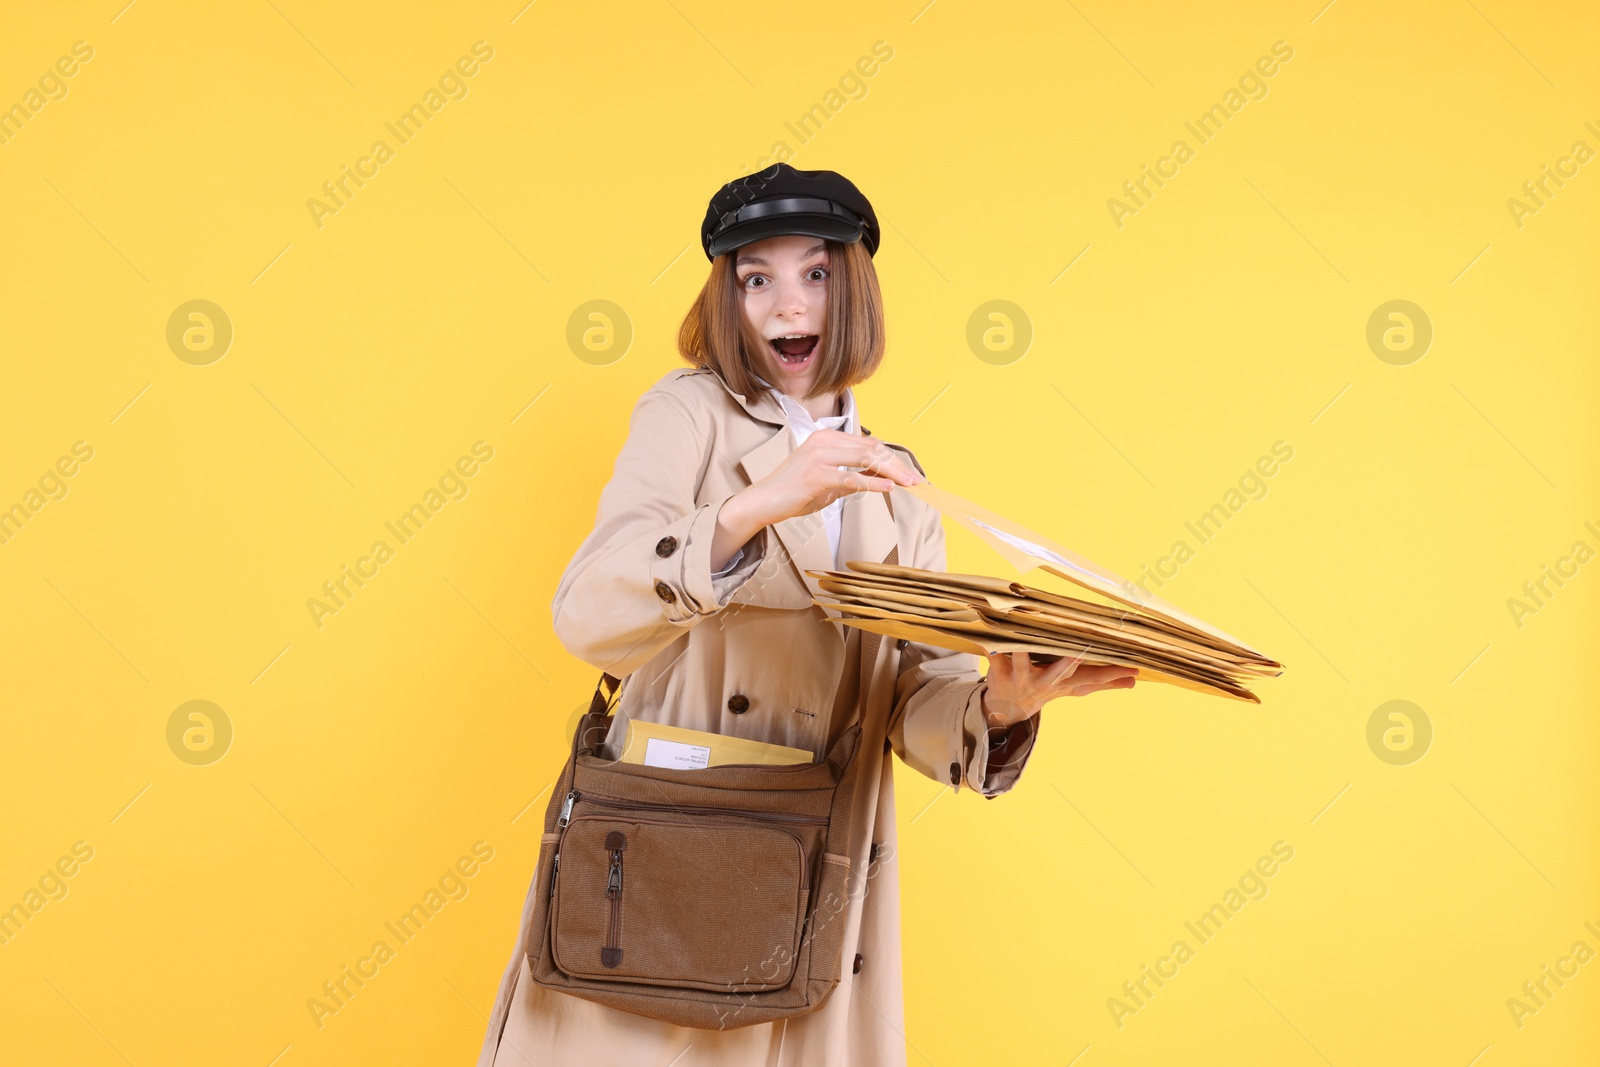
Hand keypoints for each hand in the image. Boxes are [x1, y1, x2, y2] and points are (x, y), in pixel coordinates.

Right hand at [713, 429, 921, 565]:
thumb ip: (851, 474)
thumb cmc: (794, 491)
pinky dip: (873, 484)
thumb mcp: (828, 480)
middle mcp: (824, 441)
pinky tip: (889, 489)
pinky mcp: (816, 476)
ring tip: (910, 483)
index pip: (869, 444)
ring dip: (892, 472)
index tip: (910, 473)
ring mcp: (819, 457)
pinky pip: (851, 478)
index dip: (892, 459)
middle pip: (871, 449)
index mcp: (827, 437)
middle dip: (898, 465)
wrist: (764, 501)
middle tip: (917, 480)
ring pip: (866, 459)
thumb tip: (881, 477)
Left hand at [980, 651, 1137, 728]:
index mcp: (1065, 682)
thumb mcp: (1074, 688)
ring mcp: (1021, 677)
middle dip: (1070, 663)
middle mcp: (1045, 681)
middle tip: (1080, 653)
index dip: (1112, 675)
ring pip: (1023, 662)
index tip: (1133, 670)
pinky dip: (991, 646)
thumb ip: (1103, 683)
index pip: (1093, 679)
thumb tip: (1134, 682)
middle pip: (1061, 672)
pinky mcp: (999, 670)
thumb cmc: (1046, 687)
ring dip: (1023, 651)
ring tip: (1025, 637)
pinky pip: (993, 656)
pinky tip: (991, 633)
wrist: (1006, 709)